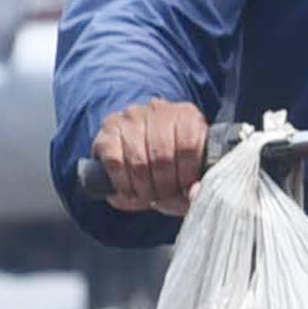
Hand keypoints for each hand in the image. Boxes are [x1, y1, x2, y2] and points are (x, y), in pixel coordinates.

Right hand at [89, 99, 212, 217]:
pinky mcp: (108, 130)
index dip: (186, 175)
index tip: (185, 191)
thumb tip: (193, 194)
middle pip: (162, 156)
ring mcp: (130, 117)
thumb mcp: (194, 167)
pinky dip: (123, 183)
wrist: (143, 146)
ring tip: (148, 197)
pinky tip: (130, 192)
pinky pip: (115, 162)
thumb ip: (199, 182)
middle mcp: (157, 110)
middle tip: (164, 198)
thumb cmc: (175, 160)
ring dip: (144, 188)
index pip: (189, 146)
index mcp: (187, 116)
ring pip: (138, 161)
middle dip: (164, 186)